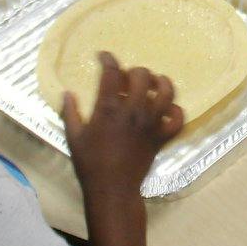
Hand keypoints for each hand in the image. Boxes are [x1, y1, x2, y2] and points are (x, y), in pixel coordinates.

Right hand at [62, 53, 183, 196]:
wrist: (112, 189)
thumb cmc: (90, 163)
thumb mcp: (74, 137)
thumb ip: (70, 112)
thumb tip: (68, 93)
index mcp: (109, 109)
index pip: (112, 72)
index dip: (108, 59)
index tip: (103, 56)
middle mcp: (133, 111)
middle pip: (142, 76)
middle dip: (135, 71)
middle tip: (128, 79)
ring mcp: (151, 124)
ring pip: (167, 92)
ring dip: (161, 83)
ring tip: (154, 84)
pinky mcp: (161, 137)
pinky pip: (178, 119)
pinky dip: (176, 111)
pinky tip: (166, 110)